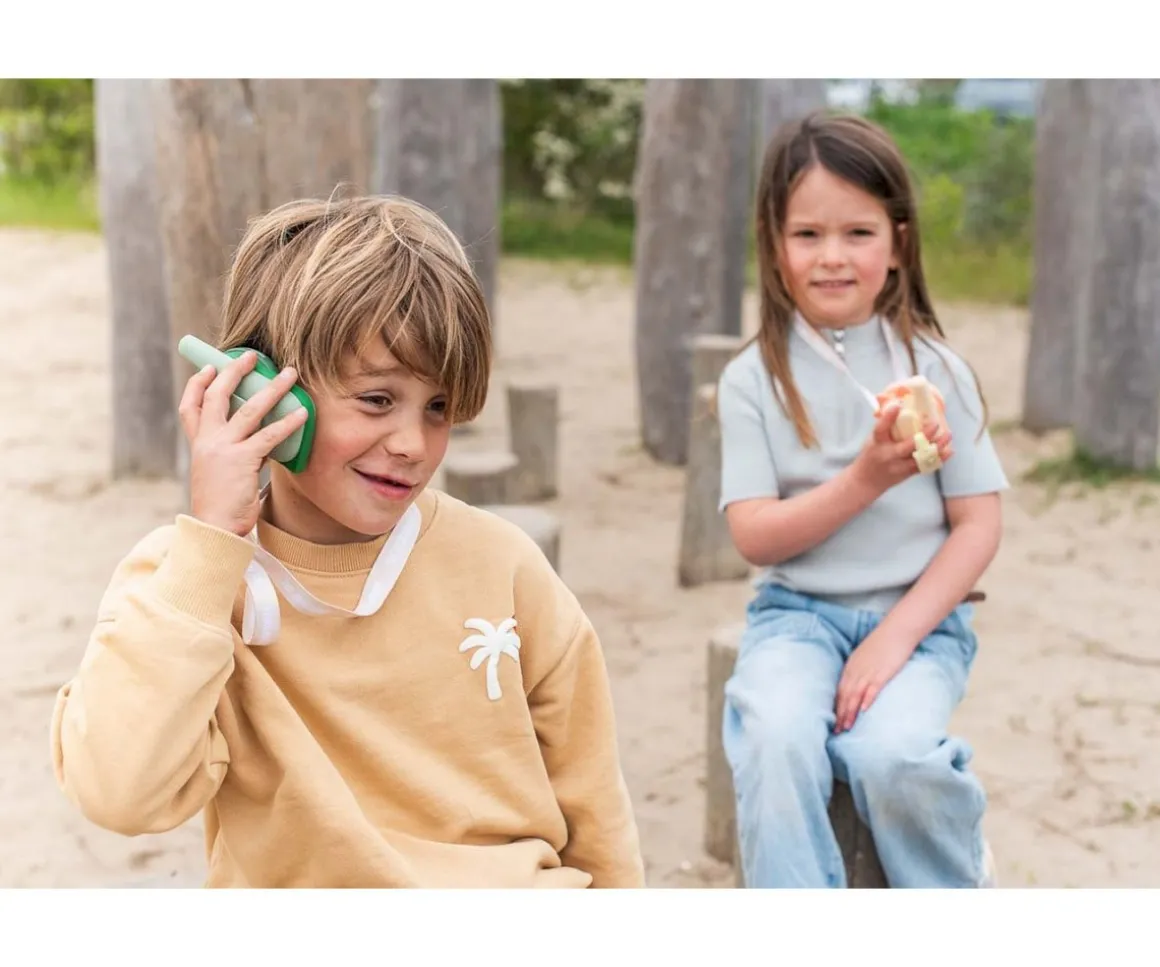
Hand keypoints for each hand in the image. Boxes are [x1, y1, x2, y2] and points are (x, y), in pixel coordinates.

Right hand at [178, 350, 308, 536]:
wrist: (214, 530)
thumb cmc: (222, 505)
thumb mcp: (220, 474)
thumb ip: (234, 454)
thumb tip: (263, 443)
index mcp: (198, 445)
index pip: (190, 407)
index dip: (197, 385)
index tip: (207, 368)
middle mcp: (207, 442)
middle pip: (216, 396)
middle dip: (233, 372)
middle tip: (252, 356)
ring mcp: (223, 449)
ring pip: (248, 409)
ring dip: (271, 388)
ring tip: (290, 374)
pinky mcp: (242, 460)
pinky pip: (269, 435)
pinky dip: (287, 422)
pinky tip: (302, 413)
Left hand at [833, 633, 914, 732]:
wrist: (896, 630)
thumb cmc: (882, 643)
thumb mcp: (865, 656)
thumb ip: (859, 669)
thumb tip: (857, 683)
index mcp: (850, 666)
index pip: (840, 690)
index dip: (836, 707)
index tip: (833, 721)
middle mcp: (855, 670)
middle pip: (844, 695)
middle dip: (840, 714)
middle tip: (837, 730)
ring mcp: (868, 671)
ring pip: (855, 695)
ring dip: (850, 712)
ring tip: (847, 727)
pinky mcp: (882, 672)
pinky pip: (872, 688)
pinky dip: (866, 699)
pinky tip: (863, 711)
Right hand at [850, 402, 953, 496]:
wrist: (866, 481)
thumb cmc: (870, 455)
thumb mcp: (872, 439)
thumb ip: (886, 426)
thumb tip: (901, 405)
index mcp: (877, 442)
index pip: (881, 428)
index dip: (889, 416)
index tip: (898, 404)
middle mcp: (888, 455)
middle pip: (907, 446)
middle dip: (923, 436)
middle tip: (935, 424)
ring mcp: (899, 466)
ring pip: (920, 457)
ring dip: (936, 447)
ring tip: (948, 435)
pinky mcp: (907, 473)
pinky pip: (925, 466)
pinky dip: (938, 458)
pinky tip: (949, 451)